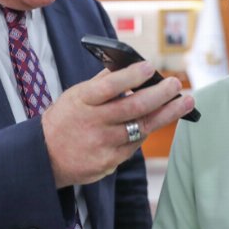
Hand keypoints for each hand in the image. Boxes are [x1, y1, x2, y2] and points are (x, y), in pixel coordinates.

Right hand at [41, 61, 194, 187]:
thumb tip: (128, 65)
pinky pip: (134, 145)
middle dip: (160, 95)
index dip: (130, 76)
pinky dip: (147, 130)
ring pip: (141, 127)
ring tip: (185, 102)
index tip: (150, 66)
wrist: (44, 158)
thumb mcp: (75, 96)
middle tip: (177, 85)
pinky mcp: (108, 163)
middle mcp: (92, 123)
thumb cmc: (64, 119)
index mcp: (82, 101)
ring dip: (167, 114)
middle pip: (133, 108)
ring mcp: (101, 145)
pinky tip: (160, 120)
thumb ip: (101, 83)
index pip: (109, 86)